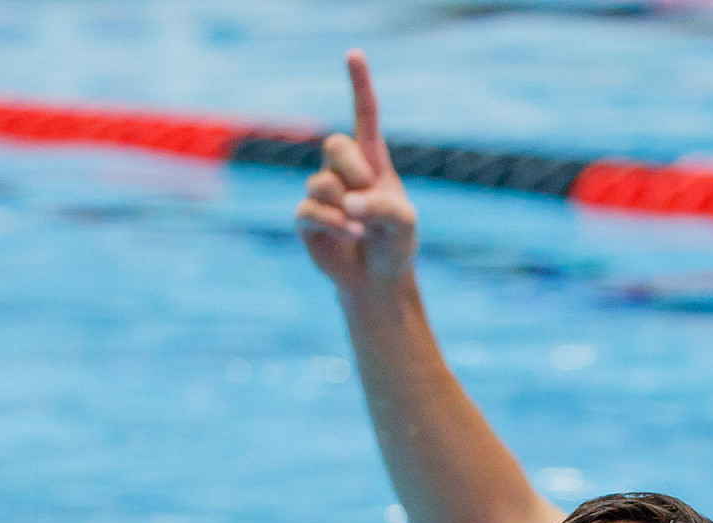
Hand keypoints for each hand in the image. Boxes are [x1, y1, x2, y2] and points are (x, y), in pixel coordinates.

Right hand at [296, 51, 420, 295]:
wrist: (378, 278)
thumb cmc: (396, 243)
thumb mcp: (404, 223)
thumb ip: (384, 208)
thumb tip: (350, 204)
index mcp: (372, 160)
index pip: (364, 114)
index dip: (359, 84)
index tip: (354, 54)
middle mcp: (344, 170)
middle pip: (334, 143)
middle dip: (350, 164)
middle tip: (367, 188)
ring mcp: (322, 193)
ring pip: (321, 182)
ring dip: (345, 205)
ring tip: (364, 227)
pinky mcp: (307, 219)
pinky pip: (310, 210)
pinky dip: (334, 223)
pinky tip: (352, 234)